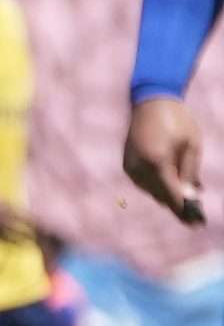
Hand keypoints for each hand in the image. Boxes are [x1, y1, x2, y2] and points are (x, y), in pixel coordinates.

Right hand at [125, 96, 205, 226]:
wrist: (150, 101)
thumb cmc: (177, 120)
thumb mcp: (192, 145)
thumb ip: (190, 173)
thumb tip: (191, 198)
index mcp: (157, 161)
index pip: (172, 194)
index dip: (186, 211)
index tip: (198, 223)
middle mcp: (139, 167)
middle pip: (161, 197)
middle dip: (178, 207)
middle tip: (196, 218)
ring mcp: (130, 167)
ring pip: (152, 192)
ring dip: (169, 196)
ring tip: (189, 201)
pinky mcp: (127, 165)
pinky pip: (144, 183)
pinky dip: (159, 187)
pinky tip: (174, 186)